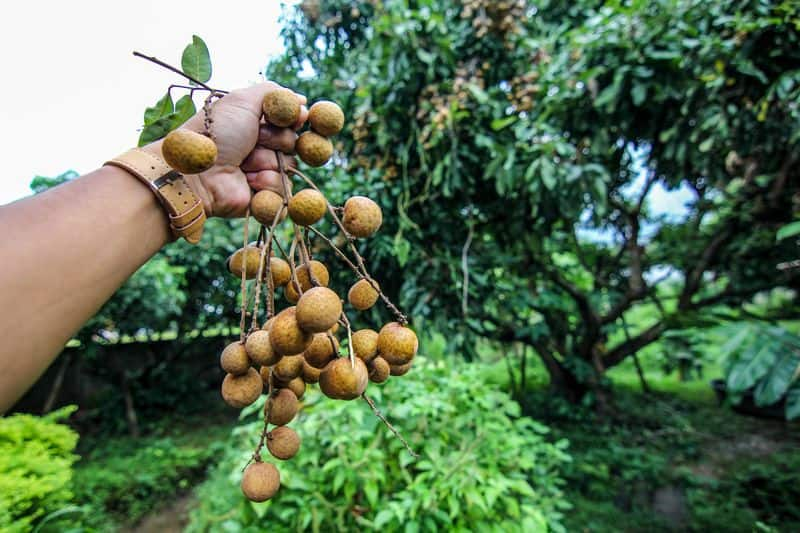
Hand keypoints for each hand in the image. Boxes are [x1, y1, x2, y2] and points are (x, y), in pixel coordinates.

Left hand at [145, 83, 307, 216]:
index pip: (290, 120)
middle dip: (277, 139)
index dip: (295, 119)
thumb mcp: (242, 101)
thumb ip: (274, 93)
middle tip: (255, 139)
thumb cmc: (216, 133)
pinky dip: (266, 181)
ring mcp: (262, 171)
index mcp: (254, 122)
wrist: (198, 173)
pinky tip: (247, 179)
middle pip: (293, 142)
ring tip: (244, 163)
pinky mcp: (263, 195)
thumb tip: (303, 101)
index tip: (296, 118)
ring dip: (267, 161)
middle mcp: (260, 145)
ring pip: (289, 165)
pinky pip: (283, 188)